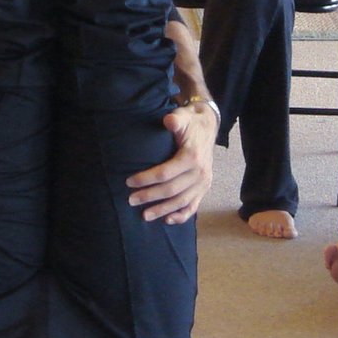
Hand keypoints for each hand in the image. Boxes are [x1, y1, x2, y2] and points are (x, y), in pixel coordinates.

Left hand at [127, 100, 216, 223]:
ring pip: (181, 202)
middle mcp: (200, 172)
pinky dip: (180, 216)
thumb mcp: (184, 116)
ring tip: (144, 215)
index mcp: (192, 157)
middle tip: (130, 200)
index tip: (129, 182)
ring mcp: (203, 183)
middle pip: (171, 190)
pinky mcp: (204, 189)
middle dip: (150, 196)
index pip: (166, 173)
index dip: (146, 179)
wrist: (208, 126)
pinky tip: (166, 220)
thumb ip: (176, 119)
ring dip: (162, 210)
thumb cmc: (190, 123)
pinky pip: (193, 206)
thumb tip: (168, 120)